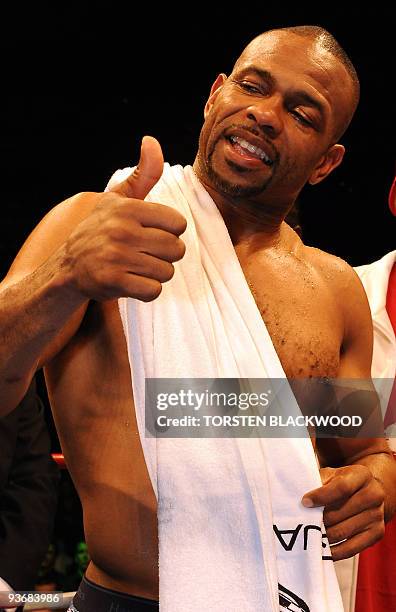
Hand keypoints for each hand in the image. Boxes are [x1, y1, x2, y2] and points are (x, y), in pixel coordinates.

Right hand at [63, 135, 186, 300]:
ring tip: (138, 268)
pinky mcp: (113, 281)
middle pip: (176, 249)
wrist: (67, 268)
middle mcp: (121, 230)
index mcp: (126, 209)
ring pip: (167, 271)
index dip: (170, 232)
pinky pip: (153, 291)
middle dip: (166, 256)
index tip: (152, 234)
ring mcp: (116, 257)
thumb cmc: (99, 231)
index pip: (178, 224)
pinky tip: (133, 282)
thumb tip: (152, 141)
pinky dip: (148, 291)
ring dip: (157, 274)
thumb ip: (142, 175)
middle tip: (146, 255)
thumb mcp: (117, 200)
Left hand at [302, 465, 384, 559]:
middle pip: (339, 513)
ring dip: (323, 536)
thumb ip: (318, 481)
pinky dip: (334, 551)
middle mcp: (373, 494)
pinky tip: (322, 548)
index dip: (321, 496)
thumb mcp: (332, 474)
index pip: (341, 488)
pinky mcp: (377, 533)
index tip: (304, 502)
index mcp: (361, 475)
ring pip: (343, 531)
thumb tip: (296, 494)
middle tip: (303, 523)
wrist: (369, 492)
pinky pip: (352, 548)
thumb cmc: (343, 482)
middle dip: (318, 519)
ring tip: (309, 535)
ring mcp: (377, 515)